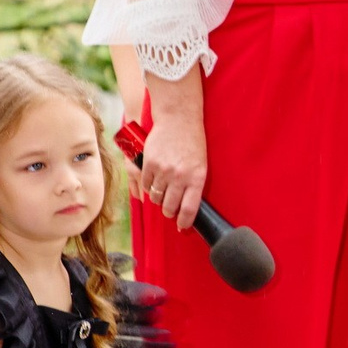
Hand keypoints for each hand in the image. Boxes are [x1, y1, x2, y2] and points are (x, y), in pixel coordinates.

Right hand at [139, 108, 207, 230]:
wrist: (179, 120)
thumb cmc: (193, 144)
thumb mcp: (201, 165)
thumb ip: (194, 186)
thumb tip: (186, 208)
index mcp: (196, 178)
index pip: (189, 209)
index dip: (184, 222)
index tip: (181, 226)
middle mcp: (179, 176)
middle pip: (170, 206)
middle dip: (168, 212)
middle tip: (169, 210)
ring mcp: (163, 170)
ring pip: (156, 197)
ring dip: (157, 199)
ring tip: (161, 194)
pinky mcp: (149, 163)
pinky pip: (145, 184)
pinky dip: (148, 187)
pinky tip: (153, 183)